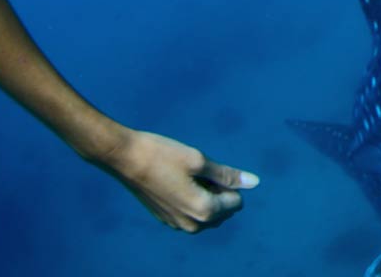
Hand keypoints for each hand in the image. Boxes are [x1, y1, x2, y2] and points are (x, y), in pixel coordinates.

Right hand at [97, 128, 259, 232]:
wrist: (125, 159)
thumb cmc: (163, 155)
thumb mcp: (200, 161)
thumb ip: (228, 174)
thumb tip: (255, 183)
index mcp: (204, 211)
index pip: (236, 202)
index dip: (228, 182)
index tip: (209, 170)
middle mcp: (192, 224)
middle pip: (224, 212)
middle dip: (220, 192)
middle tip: (199, 172)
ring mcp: (178, 225)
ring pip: (208, 215)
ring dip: (207, 196)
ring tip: (188, 177)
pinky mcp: (166, 220)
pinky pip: (192, 215)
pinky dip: (193, 200)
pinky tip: (177, 183)